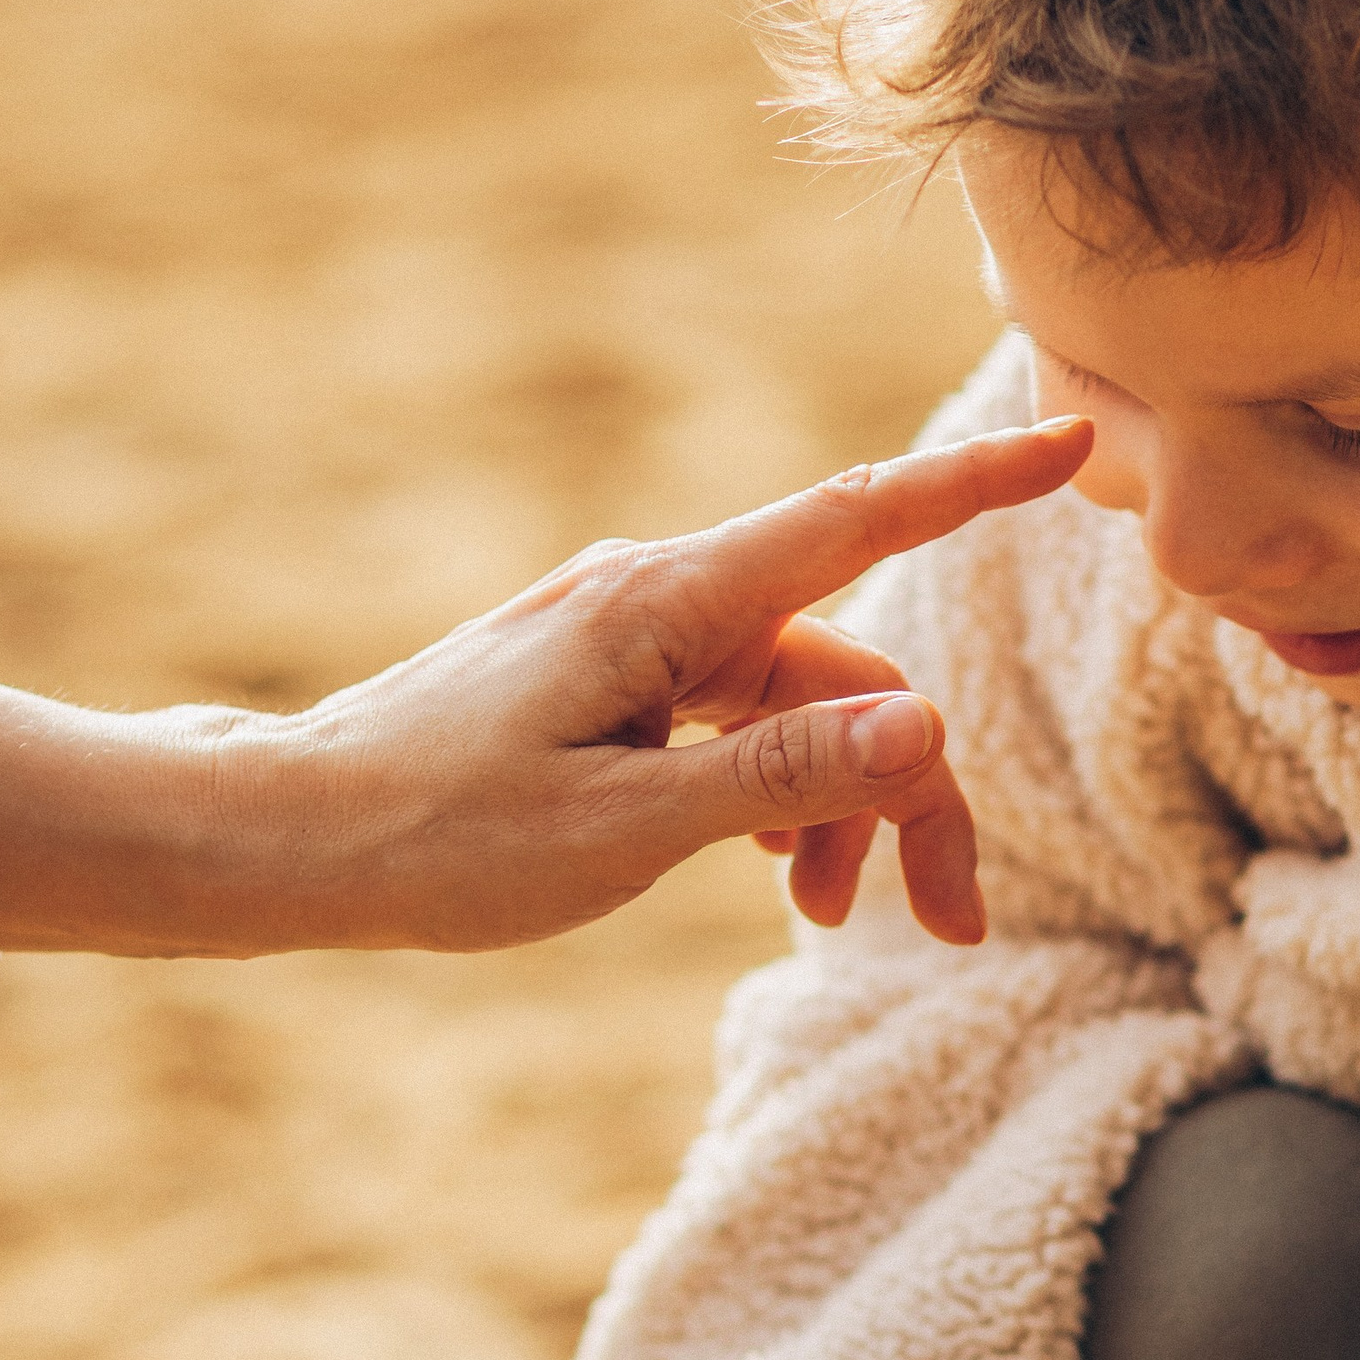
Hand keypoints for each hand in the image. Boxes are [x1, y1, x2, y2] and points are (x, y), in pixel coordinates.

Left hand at [0, 416, 1090, 958]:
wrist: (286, 838)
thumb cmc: (436, 838)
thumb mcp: (624, 828)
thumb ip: (785, 775)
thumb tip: (930, 722)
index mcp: (666, 605)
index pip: (856, 520)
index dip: (974, 485)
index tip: (1073, 434)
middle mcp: (657, 598)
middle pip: (845, 664)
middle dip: (911, 786)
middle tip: (950, 925)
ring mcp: (629, 639)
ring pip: (794, 704)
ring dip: (837, 808)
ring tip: (819, 919)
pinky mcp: (606, 684)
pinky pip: (732, 721)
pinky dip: (772, 795)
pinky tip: (762, 873)